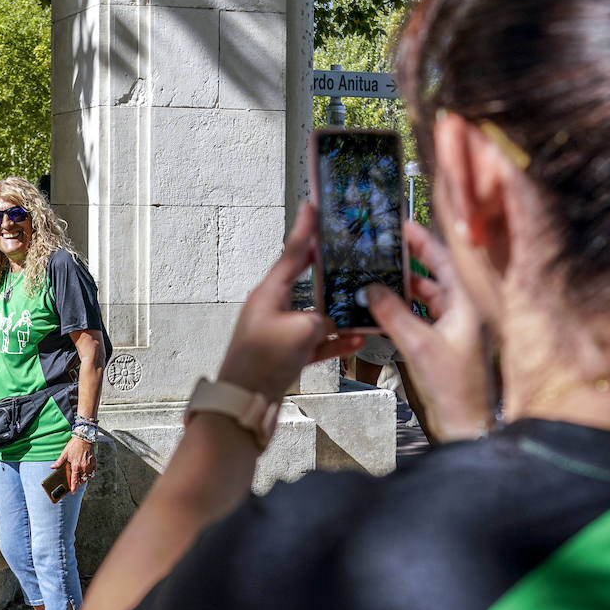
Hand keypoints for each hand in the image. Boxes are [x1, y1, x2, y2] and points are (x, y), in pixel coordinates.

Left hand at [53, 435, 96, 492]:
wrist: (84, 438)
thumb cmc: (74, 445)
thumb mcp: (65, 453)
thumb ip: (59, 462)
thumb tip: (52, 467)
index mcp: (75, 465)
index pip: (75, 479)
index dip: (74, 487)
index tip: (73, 492)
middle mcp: (83, 466)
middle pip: (82, 480)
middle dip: (79, 482)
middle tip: (76, 482)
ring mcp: (90, 464)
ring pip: (88, 477)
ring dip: (85, 479)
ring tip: (82, 478)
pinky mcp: (94, 462)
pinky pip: (93, 472)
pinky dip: (90, 474)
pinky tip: (88, 473)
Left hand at [215, 203, 363, 399]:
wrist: (245, 404)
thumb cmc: (265, 361)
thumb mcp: (301, 331)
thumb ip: (322, 320)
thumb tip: (330, 324)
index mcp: (269, 293)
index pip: (292, 253)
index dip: (305, 229)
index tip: (313, 205)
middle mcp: (273, 307)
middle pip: (306, 281)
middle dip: (328, 269)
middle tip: (348, 250)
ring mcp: (279, 332)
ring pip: (315, 314)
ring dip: (339, 311)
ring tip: (365, 301)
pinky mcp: (286, 355)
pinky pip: (316, 342)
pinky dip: (335, 341)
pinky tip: (358, 339)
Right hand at [365, 220, 491, 440]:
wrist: (465, 425)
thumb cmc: (454, 387)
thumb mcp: (418, 345)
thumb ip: (393, 314)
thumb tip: (371, 289)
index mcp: (465, 305)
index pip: (443, 262)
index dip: (423, 242)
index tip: (403, 226)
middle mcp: (462, 313)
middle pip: (433, 278)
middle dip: (407, 264)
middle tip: (383, 250)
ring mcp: (454, 330)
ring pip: (425, 300)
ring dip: (402, 290)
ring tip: (376, 277)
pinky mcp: (443, 346)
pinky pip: (421, 319)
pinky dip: (402, 312)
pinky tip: (382, 311)